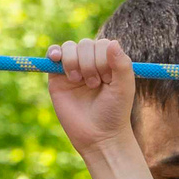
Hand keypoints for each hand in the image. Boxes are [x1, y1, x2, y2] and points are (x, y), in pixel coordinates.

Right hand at [47, 38, 152, 178]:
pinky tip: (56, 58)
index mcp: (108, 61)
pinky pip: (53, 55)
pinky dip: (54, 52)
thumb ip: (122, 64)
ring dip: (75, 62)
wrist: (98, 135)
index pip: (102, 44)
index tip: (108, 79)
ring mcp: (73, 68)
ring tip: (80, 82)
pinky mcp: (57, 77)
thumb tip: (113, 43)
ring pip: (69, 48)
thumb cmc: (114, 112)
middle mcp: (91, 62)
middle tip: (94, 85)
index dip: (103, 58)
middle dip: (90, 63)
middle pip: (85, 44)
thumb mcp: (124, 87)